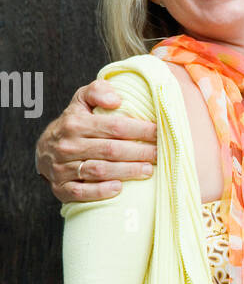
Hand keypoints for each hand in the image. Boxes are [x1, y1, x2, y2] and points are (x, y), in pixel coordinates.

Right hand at [35, 80, 156, 203]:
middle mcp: (68, 145)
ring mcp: (62, 168)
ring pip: (99, 171)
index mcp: (75, 123)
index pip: (114, 126)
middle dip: (139, 152)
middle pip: (110, 150)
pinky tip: (119, 188)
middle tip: (159, 154)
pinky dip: (101, 191)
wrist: (44, 150)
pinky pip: (81, 193)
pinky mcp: (61, 189)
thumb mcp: (81, 101)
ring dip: (127, 172)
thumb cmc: (73, 124)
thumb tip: (116, 99)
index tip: (158, 133)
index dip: (139, 130)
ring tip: (148, 170)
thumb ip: (97, 91)